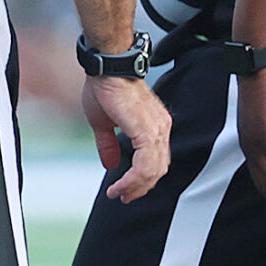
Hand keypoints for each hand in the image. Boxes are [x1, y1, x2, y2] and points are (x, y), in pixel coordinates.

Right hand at [81, 76, 171, 202]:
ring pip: (154, 171)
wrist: (108, 68)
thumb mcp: (103, 122)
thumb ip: (108, 144)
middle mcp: (162, 128)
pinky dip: (133, 180)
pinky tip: (119, 185)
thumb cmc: (106, 86)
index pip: (156, 161)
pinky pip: (146, 166)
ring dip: (135, 187)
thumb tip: (110, 165)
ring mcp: (158, 130)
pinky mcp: (148, 132)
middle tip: (123, 197)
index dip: (142, 179)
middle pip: (159, 170)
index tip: (125, 190)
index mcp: (155, 125)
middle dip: (140, 188)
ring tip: (119, 194)